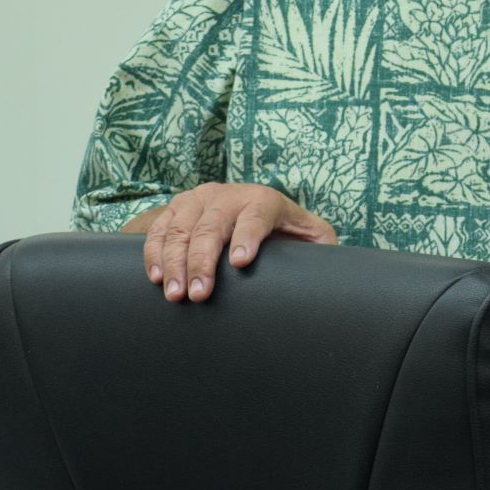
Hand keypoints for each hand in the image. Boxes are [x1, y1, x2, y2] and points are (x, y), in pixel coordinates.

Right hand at [136, 182, 335, 301]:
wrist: (249, 205)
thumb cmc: (284, 230)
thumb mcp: (310, 234)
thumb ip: (321, 245)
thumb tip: (334, 267)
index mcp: (266, 200)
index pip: (257, 216)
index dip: (248, 237)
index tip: (241, 263)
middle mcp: (230, 194)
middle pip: (213, 226)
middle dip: (204, 262)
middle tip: (200, 295)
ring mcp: (200, 199)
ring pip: (182, 229)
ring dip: (175, 263)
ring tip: (176, 294)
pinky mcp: (177, 208)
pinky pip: (159, 229)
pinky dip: (155, 253)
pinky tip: (158, 277)